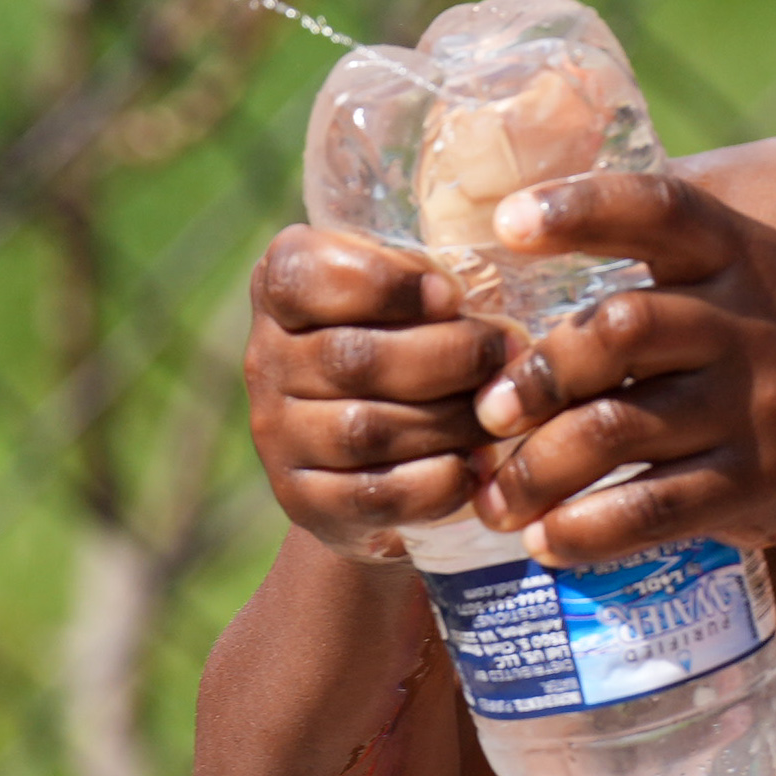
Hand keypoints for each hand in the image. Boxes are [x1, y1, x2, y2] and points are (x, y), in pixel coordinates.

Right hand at [241, 226, 506, 561]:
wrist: (372, 454)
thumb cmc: (406, 342)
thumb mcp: (405, 293)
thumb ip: (427, 278)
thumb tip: (490, 298)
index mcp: (281, 289)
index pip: (302, 276)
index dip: (383, 284)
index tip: (453, 293)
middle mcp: (265, 359)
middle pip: (352, 358)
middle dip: (449, 355)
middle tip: (510, 351)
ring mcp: (277, 435)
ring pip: (366, 430)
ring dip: (452, 420)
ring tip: (504, 411)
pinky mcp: (302, 499)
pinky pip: (373, 495)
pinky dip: (437, 483)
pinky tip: (477, 466)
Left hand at [465, 170, 775, 564]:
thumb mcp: (757, 279)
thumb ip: (668, 267)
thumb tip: (524, 256)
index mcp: (739, 255)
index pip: (657, 208)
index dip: (579, 208)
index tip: (506, 221)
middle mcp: (748, 322)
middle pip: (620, 329)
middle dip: (540, 373)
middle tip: (487, 413)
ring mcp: (757, 406)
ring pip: (619, 428)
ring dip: (540, 467)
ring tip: (495, 497)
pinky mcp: (761, 482)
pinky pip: (656, 507)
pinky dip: (589, 530)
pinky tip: (547, 541)